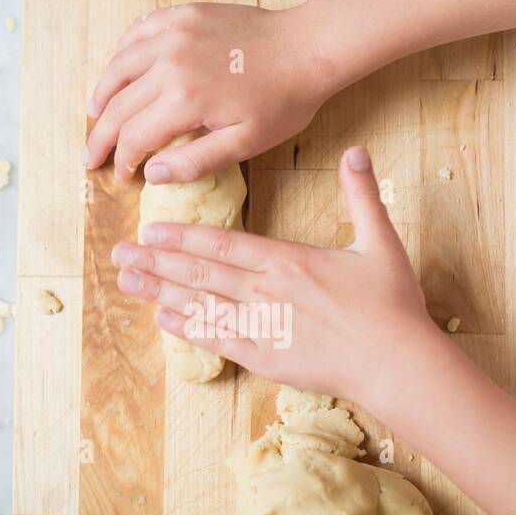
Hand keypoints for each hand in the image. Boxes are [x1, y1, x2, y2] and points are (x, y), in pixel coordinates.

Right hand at [86, 2, 331, 183]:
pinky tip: (119, 68)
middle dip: (101, 136)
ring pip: (120, 66)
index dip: (123, 160)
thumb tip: (152, 174)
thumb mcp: (245, 143)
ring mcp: (174, 33)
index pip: (135, 136)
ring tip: (93, 113)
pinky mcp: (183, 14)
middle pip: (119, 105)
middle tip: (90, 156)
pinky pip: (139, 31)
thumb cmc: (283, 101)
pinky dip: (123, 52)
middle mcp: (170, 62)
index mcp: (184, 99)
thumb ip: (196, 162)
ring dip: (103, 93)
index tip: (121, 176)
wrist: (307, 46)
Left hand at [110, 147, 444, 415]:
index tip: (151, 228)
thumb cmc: (392, 304)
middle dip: (155, 262)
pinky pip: (217, 341)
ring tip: (127, 281)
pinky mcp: (266, 358)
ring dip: (160, 292)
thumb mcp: (380, 242)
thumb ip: (362, 196)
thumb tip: (357, 152)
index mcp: (288, 261)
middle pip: (199, 274)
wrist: (397, 363)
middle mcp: (267, 292)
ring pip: (200, 306)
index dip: (183, 238)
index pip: (223, 245)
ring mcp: (263, 327)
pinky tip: (163, 319)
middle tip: (118, 253)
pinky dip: (188, 329)